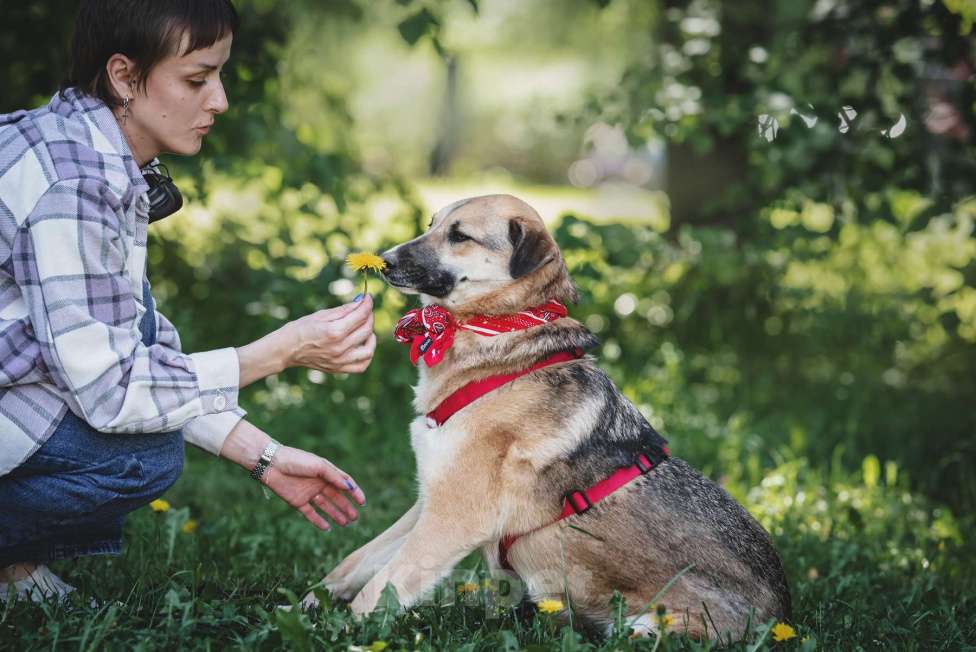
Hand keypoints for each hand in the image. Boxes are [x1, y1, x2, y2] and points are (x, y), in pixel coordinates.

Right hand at [236, 296, 375, 387]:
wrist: (287, 349)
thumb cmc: (301, 329)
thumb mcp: (321, 315)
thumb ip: (344, 309)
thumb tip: (361, 301)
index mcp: (334, 331)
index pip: (361, 315)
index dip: (367, 304)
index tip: (368, 297)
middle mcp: (340, 348)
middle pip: (366, 330)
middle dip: (369, 316)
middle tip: (364, 310)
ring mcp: (340, 361)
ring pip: (369, 349)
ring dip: (370, 337)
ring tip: (364, 329)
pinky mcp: (339, 369)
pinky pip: (362, 365)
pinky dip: (367, 355)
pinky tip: (363, 345)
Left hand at [262, 445, 366, 530]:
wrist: (272, 465)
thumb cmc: (296, 460)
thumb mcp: (319, 466)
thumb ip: (334, 477)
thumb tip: (350, 488)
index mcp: (326, 472)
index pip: (343, 483)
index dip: (354, 492)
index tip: (362, 502)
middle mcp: (318, 483)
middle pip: (336, 497)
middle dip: (346, 507)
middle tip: (355, 518)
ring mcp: (308, 493)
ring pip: (325, 506)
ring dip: (336, 515)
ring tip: (346, 523)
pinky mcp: (297, 502)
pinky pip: (311, 514)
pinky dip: (319, 521)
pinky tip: (328, 528)